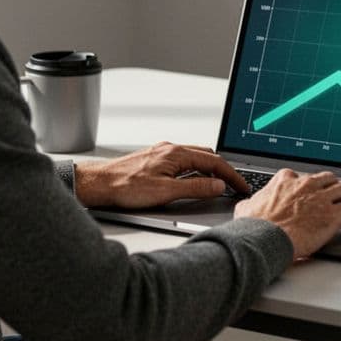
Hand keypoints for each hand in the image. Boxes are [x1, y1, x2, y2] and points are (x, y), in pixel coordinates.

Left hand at [73, 142, 250, 208]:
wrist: (99, 184)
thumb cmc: (125, 187)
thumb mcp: (166, 192)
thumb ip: (195, 189)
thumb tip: (218, 186)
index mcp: (176, 153)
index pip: (214, 162)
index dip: (232, 175)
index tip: (242, 186)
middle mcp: (170, 149)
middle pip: (207, 156)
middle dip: (223, 170)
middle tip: (234, 186)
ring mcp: (162, 153)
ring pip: (194, 158)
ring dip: (209, 170)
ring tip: (218, 186)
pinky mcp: (154, 160)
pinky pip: (182, 162)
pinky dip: (195, 171)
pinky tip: (192, 182)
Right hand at [233, 169, 340, 259]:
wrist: (264, 239)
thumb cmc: (254, 227)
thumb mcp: (246, 208)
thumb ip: (251, 202)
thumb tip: (247, 205)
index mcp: (285, 181)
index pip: (301, 176)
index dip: (307, 185)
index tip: (310, 192)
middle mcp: (305, 185)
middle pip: (327, 179)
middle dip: (332, 187)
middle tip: (334, 196)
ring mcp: (321, 198)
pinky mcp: (333, 214)